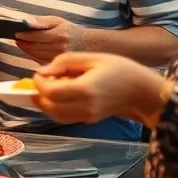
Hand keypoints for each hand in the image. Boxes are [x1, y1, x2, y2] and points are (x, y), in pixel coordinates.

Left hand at [14, 16, 84, 62]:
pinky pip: (39, 61)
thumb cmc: (69, 31)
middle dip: (22, 43)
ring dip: (25, 49)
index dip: (24, 35)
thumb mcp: (58, 21)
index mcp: (59, 35)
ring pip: (35, 55)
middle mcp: (59, 48)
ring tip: (21, 43)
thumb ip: (42, 21)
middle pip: (34, 47)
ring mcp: (58, 58)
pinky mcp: (56, 65)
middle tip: (16, 38)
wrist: (86, 44)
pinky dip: (32, 55)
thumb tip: (26, 22)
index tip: (16, 33)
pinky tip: (29, 50)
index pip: (36, 36)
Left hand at [33, 52, 169, 125]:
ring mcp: (87, 117)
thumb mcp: (92, 57)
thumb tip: (42, 72)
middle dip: (38, 95)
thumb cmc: (119, 69)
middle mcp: (85, 107)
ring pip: (55, 115)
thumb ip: (65, 63)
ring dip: (44, 104)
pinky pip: (65, 117)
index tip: (37, 74)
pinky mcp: (88, 120)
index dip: (39, 84)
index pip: (51, 93)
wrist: (141, 90)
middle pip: (50, 107)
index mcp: (85, 89)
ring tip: (43, 89)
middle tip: (36, 82)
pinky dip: (55, 108)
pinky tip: (56, 96)